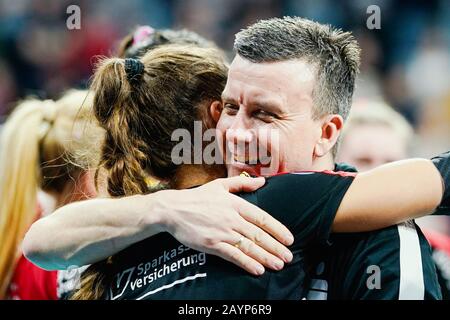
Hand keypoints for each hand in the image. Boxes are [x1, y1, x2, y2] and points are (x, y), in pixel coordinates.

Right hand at [157, 176, 293, 274]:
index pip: (262, 218)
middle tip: (288, 256)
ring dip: (266, 256)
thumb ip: (242, 184)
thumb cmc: (197, 197)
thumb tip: (262, 181)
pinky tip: (258, 269)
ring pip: (249, 246)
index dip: (277, 229)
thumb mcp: (220, 185)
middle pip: (259, 235)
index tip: (289, 239)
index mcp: (235, 204)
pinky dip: (247, 263)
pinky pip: (233, 255)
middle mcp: (231, 218)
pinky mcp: (211, 244)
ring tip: (279, 264)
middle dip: (276, 247)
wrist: (172, 209)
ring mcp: (222, 232)